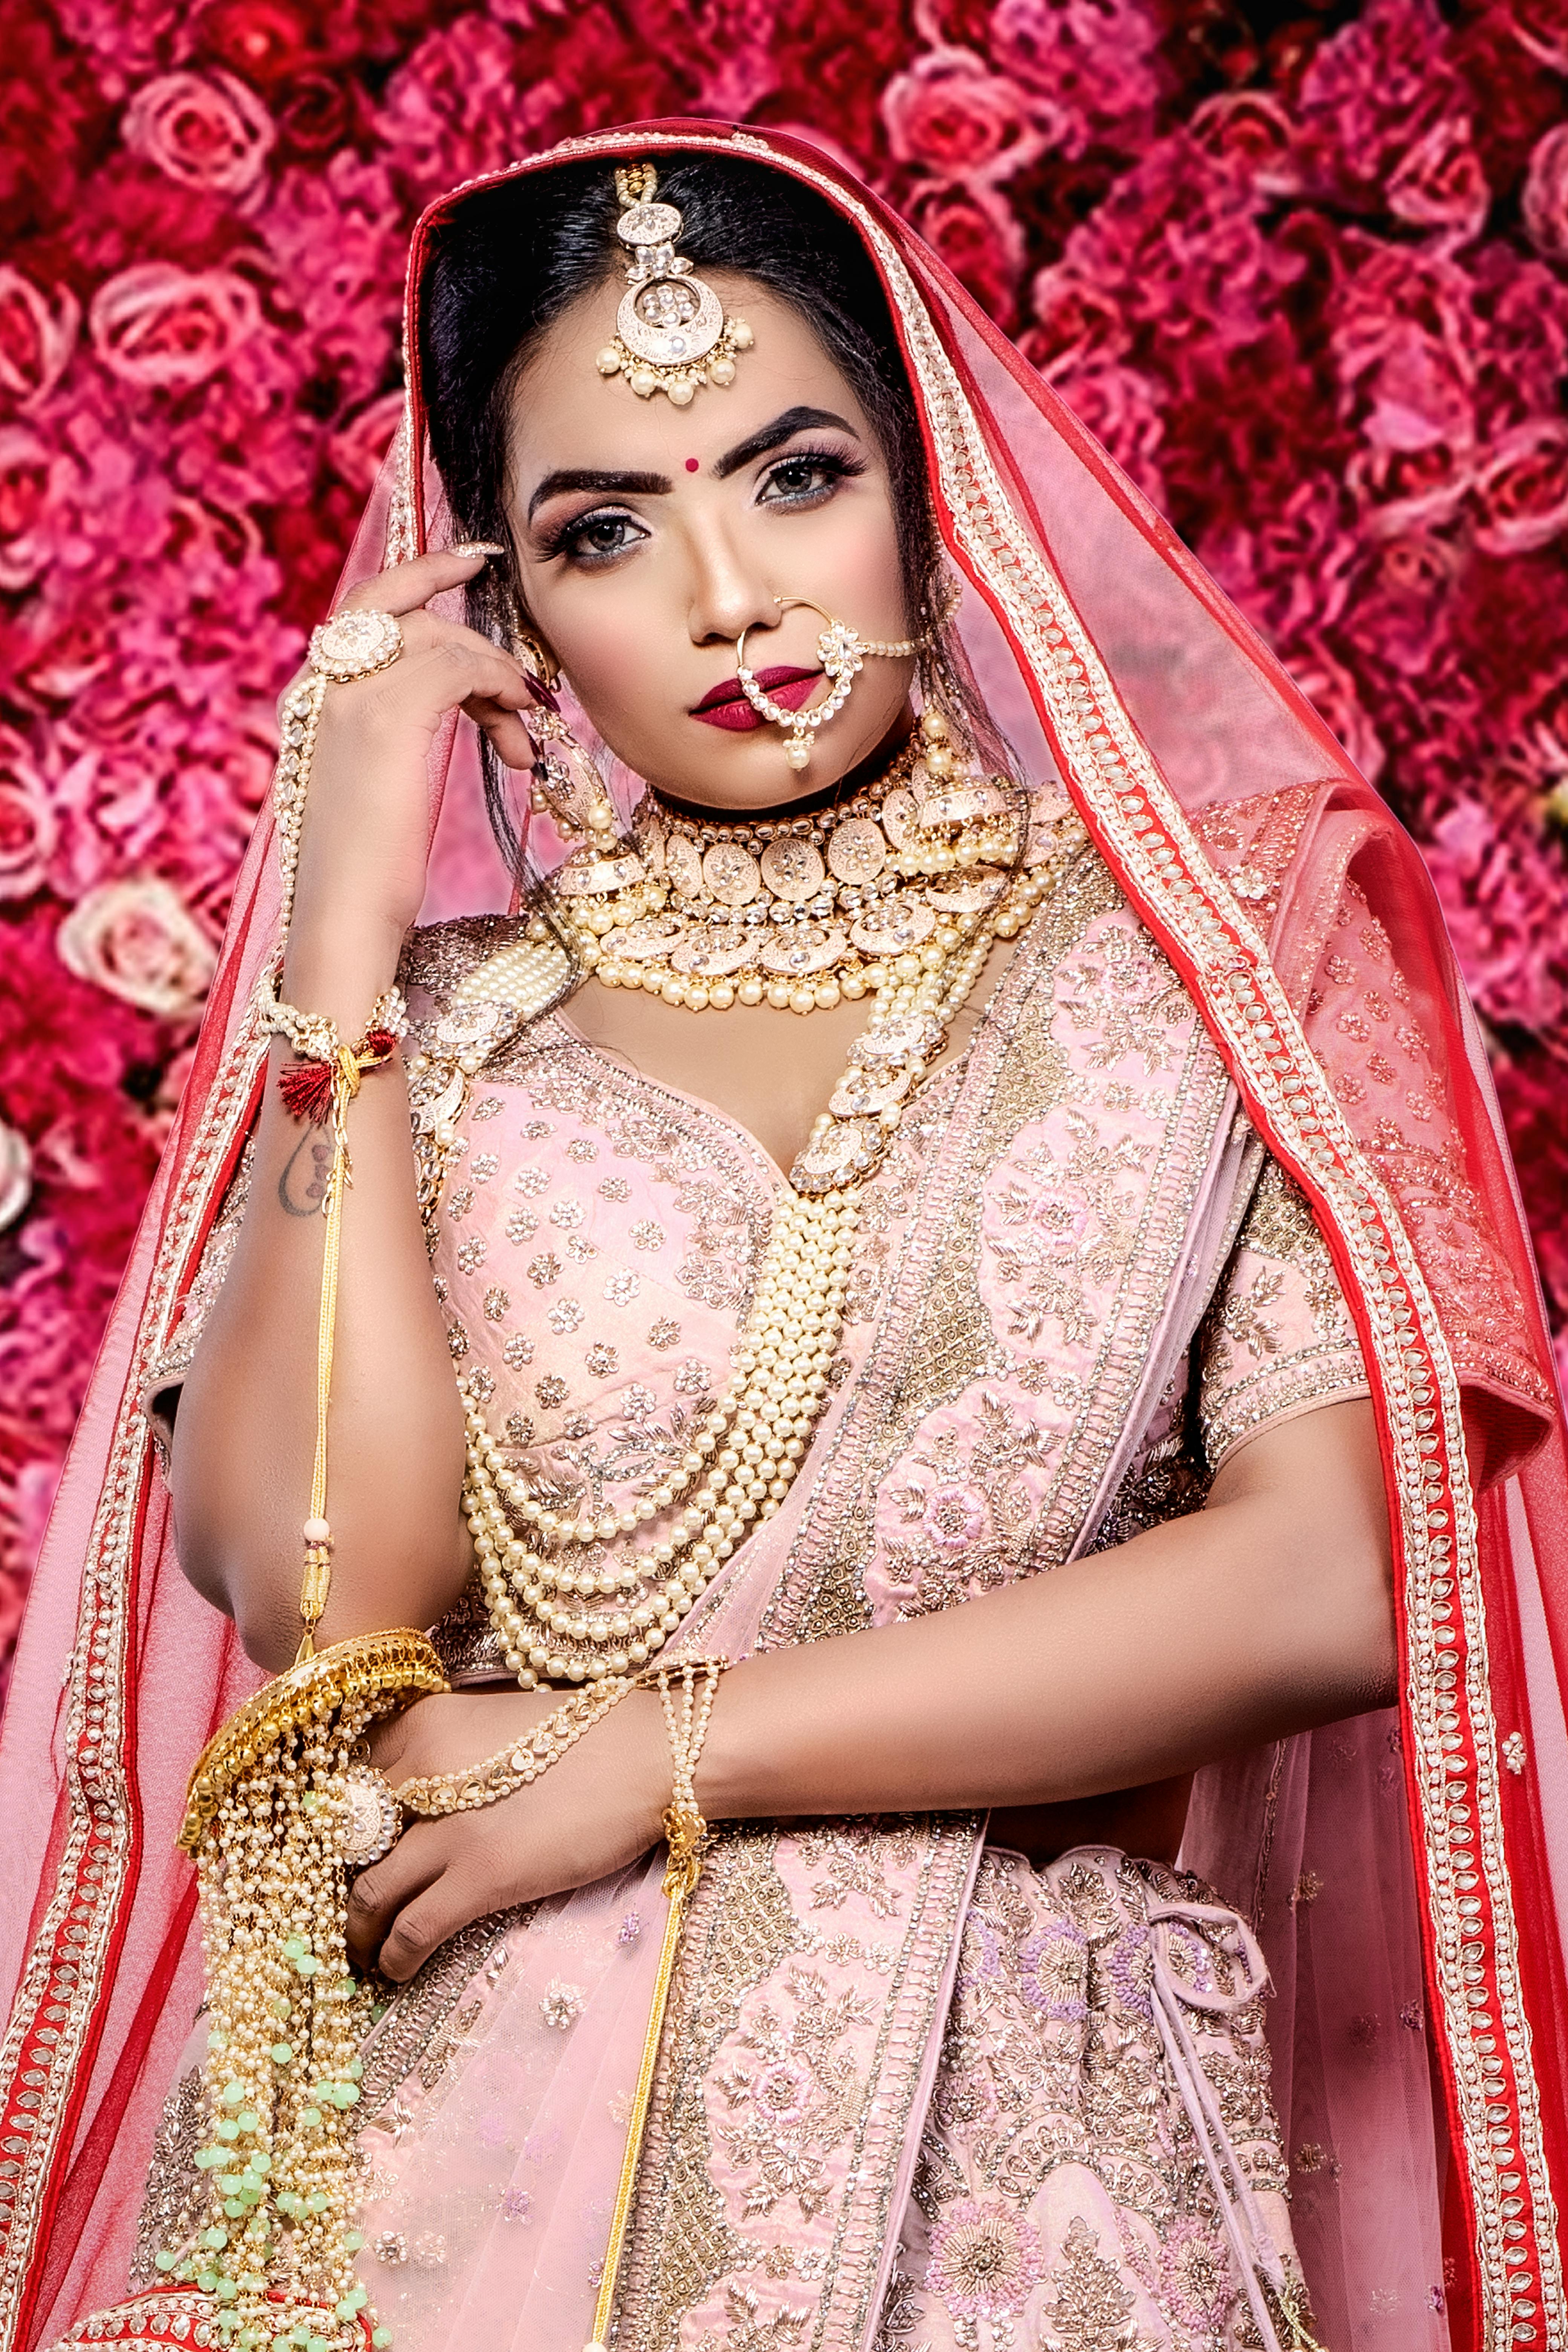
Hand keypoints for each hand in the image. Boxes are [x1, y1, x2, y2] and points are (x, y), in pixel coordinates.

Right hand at [283, 546, 543, 999]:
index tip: (471, 562)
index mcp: (313, 698)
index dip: (420, 574)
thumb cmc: (364, 874)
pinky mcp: (386, 717)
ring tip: (520, 730)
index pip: (365, 605)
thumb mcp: (376, 787)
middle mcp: (322, 684)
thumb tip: (456, 702)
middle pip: (405, 608)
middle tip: (521, 676)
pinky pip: (457, 666)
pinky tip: (516, 725)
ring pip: (439, 637)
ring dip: (495, 675)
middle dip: (472, 632)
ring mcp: (350, 695)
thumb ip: (394, 735)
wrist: (342, 921)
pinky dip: (497, 684)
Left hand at [346, 1686, 671, 1982]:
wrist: (648, 1753)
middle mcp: (420, 1769)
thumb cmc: (584, 1736)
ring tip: (363, 1950)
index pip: (349, 1784)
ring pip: (367, 1893)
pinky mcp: (481, 1875)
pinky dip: (394, 1955)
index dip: (344, 1828)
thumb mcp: (495, 1727)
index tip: (350, 1855)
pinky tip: (397, 1968)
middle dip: (340, 1882)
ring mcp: (448, 1827)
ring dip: (357, 1931)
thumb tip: (413, 1807)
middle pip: (348, 1841)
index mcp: (424, 1723)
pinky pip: (411, 1929)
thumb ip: (447, 1758)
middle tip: (350, 1909)